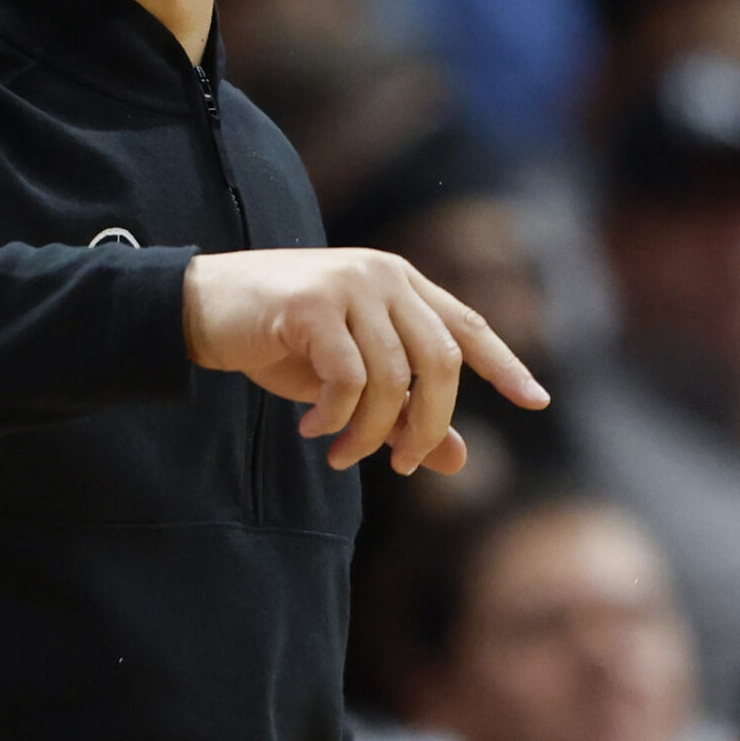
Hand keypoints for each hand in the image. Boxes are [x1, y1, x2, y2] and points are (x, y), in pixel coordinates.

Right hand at [182, 248, 548, 475]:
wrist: (202, 310)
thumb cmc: (280, 343)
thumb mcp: (349, 384)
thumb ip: (403, 413)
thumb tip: (459, 462)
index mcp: (402, 286)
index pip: (468, 328)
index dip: (505, 366)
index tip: (537, 401)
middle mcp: (384, 277)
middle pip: (442, 360)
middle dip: (429, 424)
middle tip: (401, 463)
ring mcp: (350, 284)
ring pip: (394, 377)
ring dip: (372, 432)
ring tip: (341, 455)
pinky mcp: (312, 304)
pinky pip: (348, 377)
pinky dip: (337, 416)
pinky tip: (313, 428)